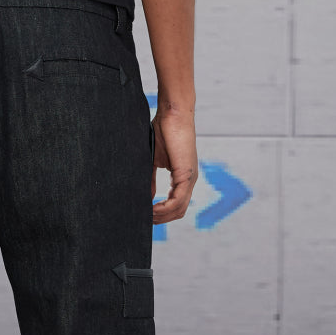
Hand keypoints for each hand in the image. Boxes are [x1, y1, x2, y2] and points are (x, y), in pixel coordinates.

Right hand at [151, 108, 197, 224]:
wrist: (172, 115)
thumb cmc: (163, 132)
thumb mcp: (154, 161)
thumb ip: (151, 180)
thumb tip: (148, 198)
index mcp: (183, 177)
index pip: (176, 205)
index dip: (162, 214)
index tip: (147, 216)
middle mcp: (189, 180)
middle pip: (179, 211)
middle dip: (161, 219)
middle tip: (145, 220)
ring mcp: (190, 178)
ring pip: (179, 208)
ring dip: (162, 215)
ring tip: (147, 215)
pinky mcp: (186, 174)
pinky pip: (177, 200)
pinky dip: (164, 208)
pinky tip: (152, 208)